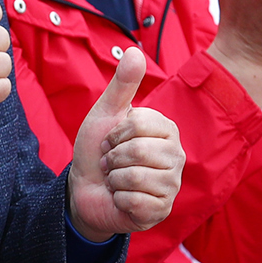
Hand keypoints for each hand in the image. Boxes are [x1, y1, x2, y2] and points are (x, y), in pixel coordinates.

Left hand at [65, 48, 183, 238]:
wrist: (85, 189)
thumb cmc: (98, 150)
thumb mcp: (106, 114)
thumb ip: (122, 85)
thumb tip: (135, 51)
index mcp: (167, 130)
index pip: (139, 123)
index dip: (115, 133)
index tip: (111, 140)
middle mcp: (176, 156)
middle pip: (138, 151)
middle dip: (112, 158)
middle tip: (111, 163)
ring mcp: (172, 185)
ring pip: (136, 177)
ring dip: (114, 179)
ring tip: (116, 180)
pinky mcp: (162, 210)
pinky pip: (136, 202)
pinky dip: (118, 199)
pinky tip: (121, 198)